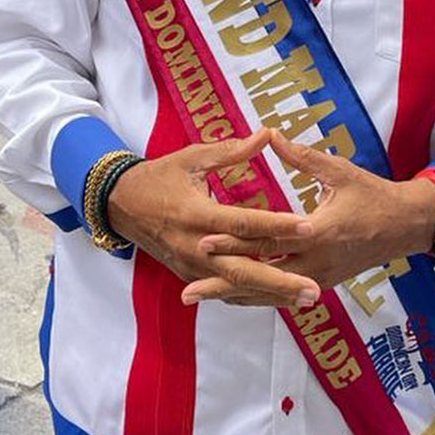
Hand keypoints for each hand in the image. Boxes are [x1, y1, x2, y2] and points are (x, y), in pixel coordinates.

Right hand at [104, 130, 320, 307]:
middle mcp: (195, 246)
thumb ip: (231, 151)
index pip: (244, 224)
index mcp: (196, 214)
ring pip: (237, 286)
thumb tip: (266, 135)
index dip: (278, 226)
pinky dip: (253, 295)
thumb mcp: (191, 158)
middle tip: (315, 289)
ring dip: (273, 295)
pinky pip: (225, 289)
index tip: (309, 227)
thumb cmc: (158, 177)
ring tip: (306, 299)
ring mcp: (191, 265)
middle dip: (281, 281)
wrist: (119, 204)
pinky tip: (279, 298)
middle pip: (244, 270)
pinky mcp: (189, 274)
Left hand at [183, 132, 434, 302]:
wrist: (406, 226)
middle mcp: (317, 261)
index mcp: (319, 231)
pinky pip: (284, 294)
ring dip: (236, 295)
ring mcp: (320, 277)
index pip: (268, 239)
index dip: (234, 242)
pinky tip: (233, 296)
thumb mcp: (339, 171)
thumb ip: (302, 157)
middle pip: (262, 276)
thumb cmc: (372, 194)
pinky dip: (258, 296)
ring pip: (270, 291)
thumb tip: (270, 133)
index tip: (202, 242)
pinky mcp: (322, 283)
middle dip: (224, 283)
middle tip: (188, 290)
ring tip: (200, 296)